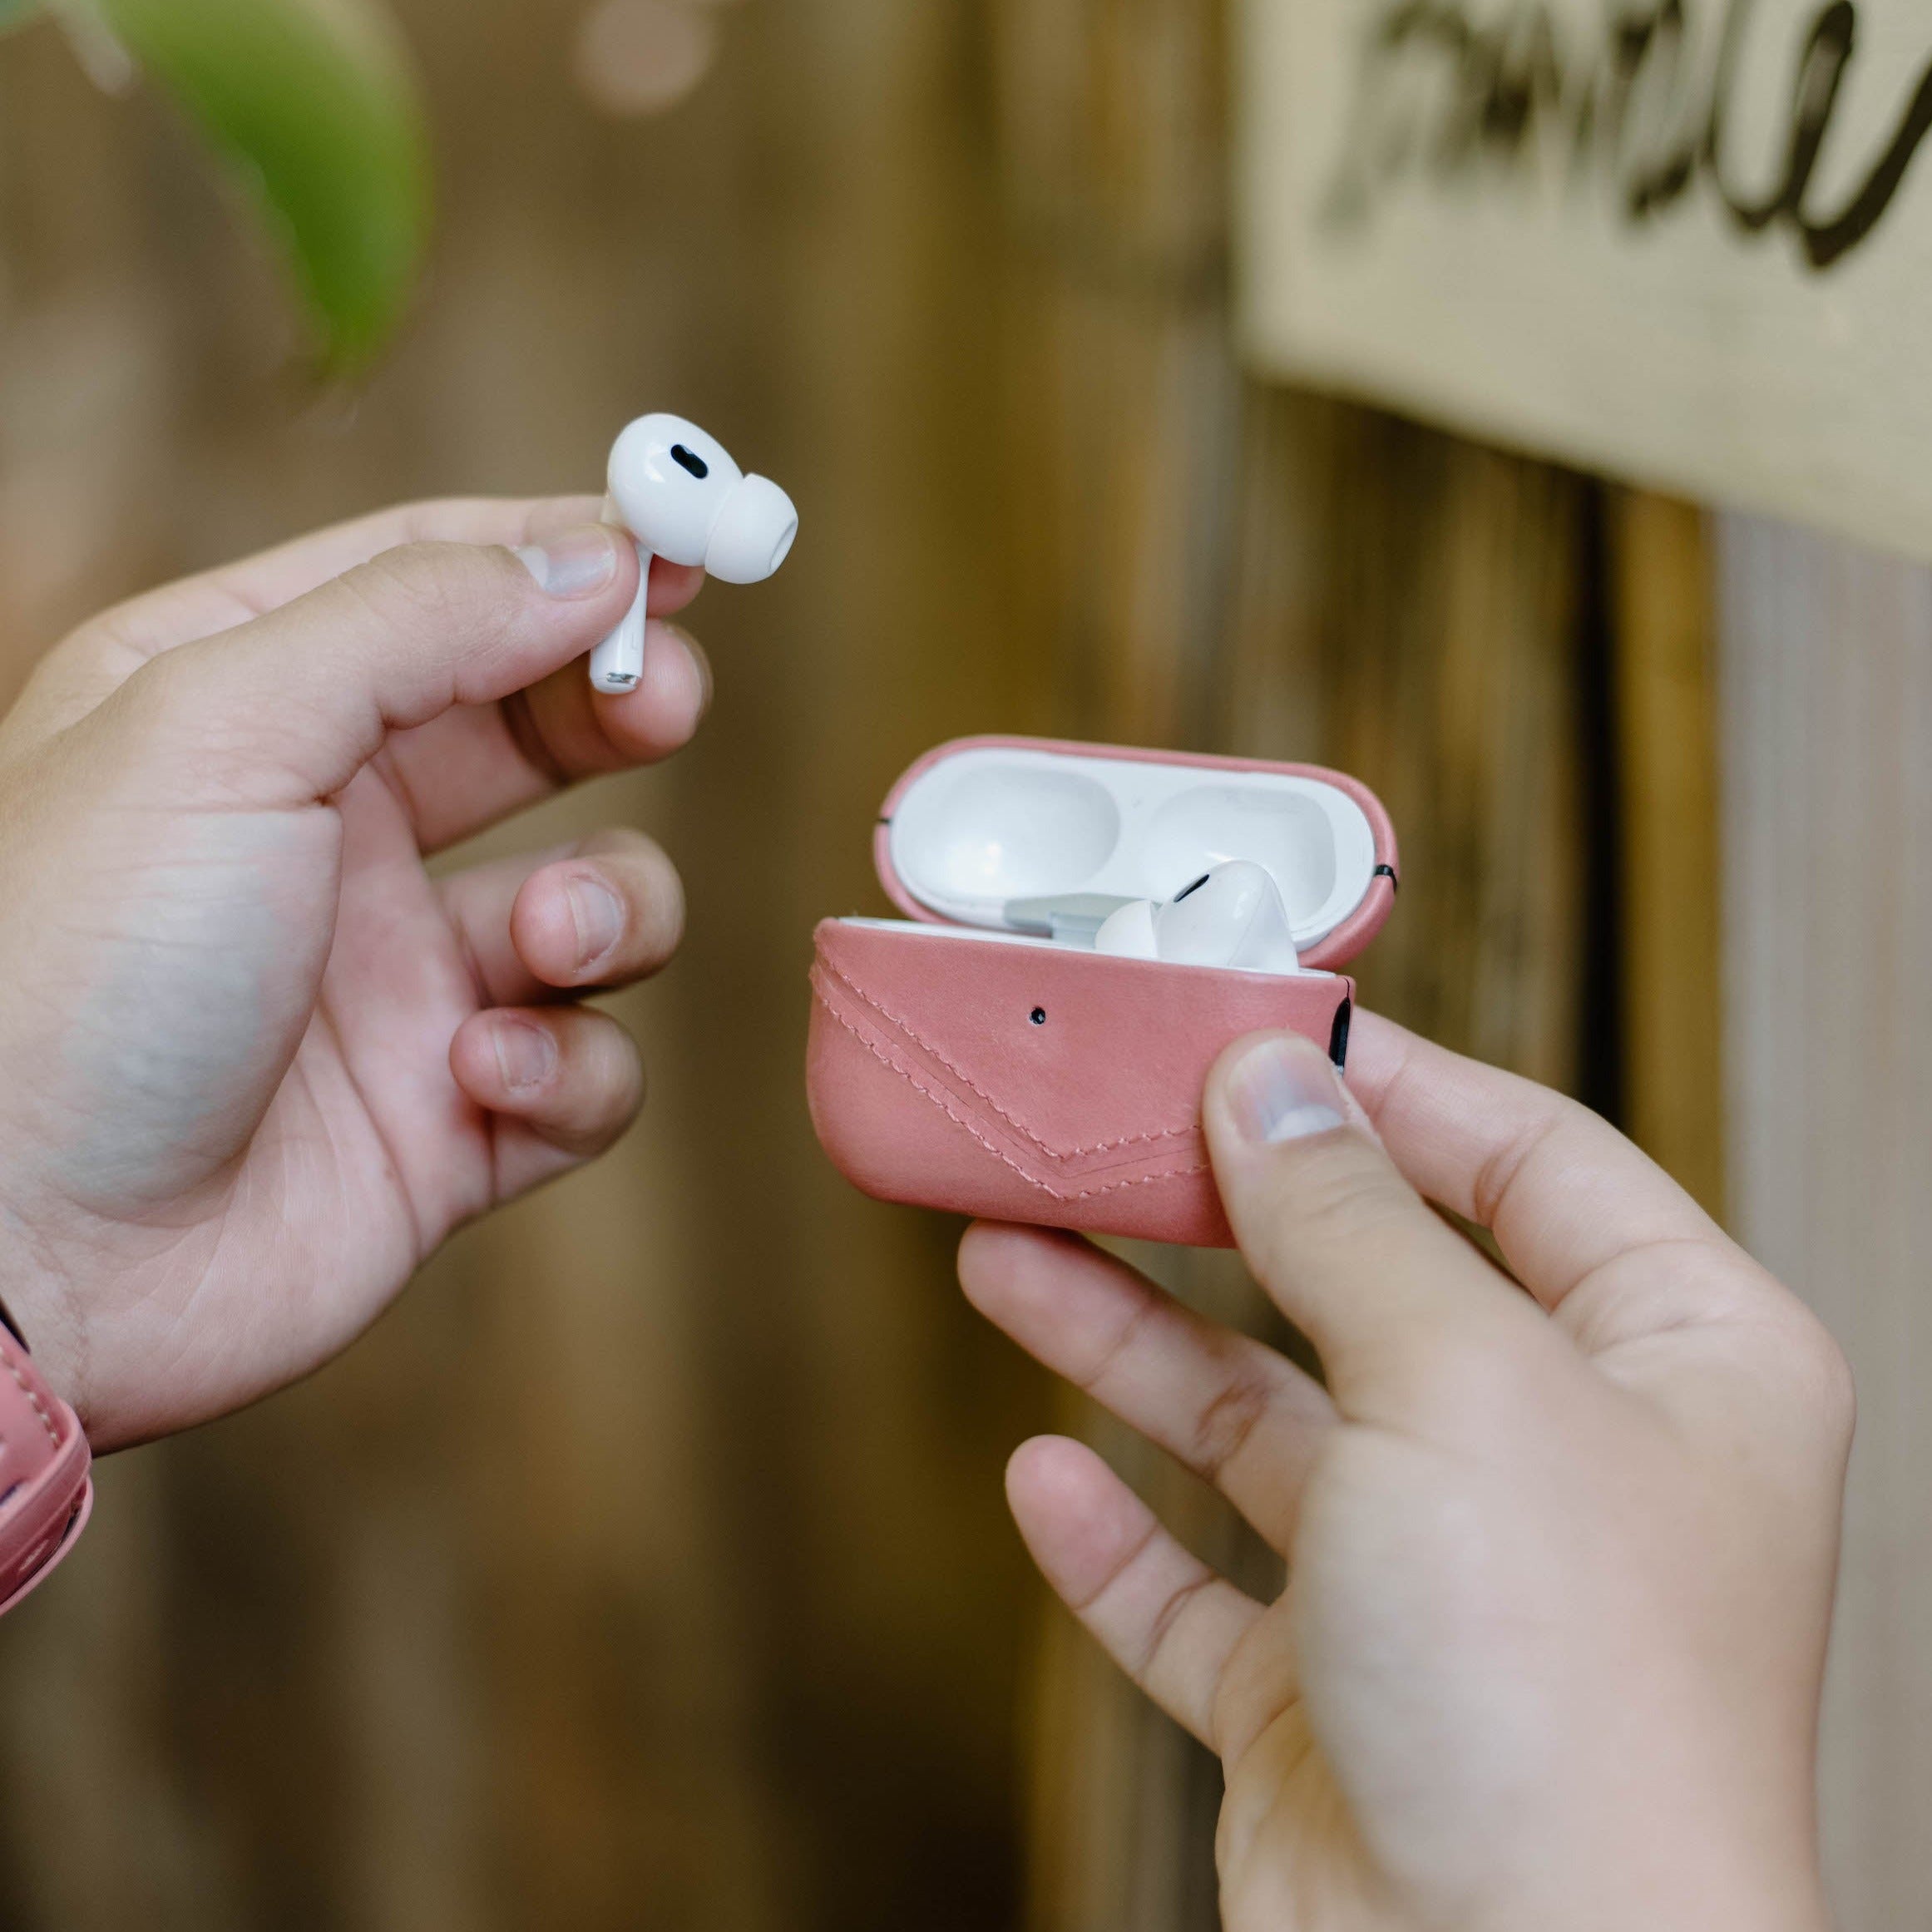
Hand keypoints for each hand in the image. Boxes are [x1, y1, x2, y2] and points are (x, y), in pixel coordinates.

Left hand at [0, 498, 708, 1448]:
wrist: (17, 1257)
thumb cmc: (70, 961)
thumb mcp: (223, 724)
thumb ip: (420, 620)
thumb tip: (594, 556)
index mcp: (243, 705)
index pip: (436, 583)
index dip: (567, 554)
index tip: (688, 542)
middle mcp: (329, 834)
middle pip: (535, 728)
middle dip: (620, 704)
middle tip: (666, 698)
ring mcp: (397, 982)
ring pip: (597, 902)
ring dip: (609, 909)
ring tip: (543, 944)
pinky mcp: (451, 1122)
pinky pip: (586, 1069)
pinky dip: (565, 1071)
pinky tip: (474, 1086)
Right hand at [960, 1015, 1850, 1931]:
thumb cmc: (1566, 1702)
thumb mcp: (1458, 1384)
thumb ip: (1348, 1217)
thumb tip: (1269, 1081)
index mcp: (1676, 1364)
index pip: (1520, 1158)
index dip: (1378, 1084)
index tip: (1245, 1031)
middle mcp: (1564, 1466)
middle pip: (1363, 1284)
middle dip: (1217, 1212)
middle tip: (1096, 1134)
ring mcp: (1441, 1587)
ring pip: (1262, 1426)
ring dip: (1130, 1346)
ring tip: (1006, 1258)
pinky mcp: (1335, 1701)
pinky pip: (1204, 1592)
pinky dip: (1119, 1535)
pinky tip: (1045, 1475)